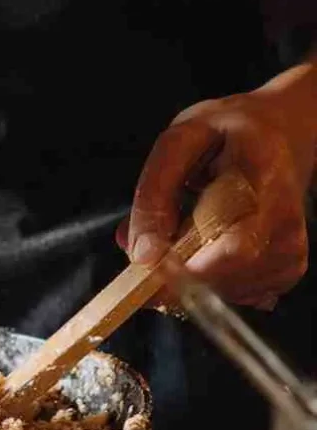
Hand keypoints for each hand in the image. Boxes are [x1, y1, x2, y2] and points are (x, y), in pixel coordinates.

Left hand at [119, 65, 315, 308]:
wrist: (282, 135)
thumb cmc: (225, 134)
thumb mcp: (178, 142)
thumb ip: (153, 195)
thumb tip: (140, 254)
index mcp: (262, 182)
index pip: (232, 248)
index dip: (184, 269)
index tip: (144, 267)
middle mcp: (285, 224)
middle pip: (225, 278)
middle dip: (173, 278)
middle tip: (146, 255)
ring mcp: (290, 251)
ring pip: (223, 292)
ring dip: (185, 280)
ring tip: (178, 237)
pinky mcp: (286, 270)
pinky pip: (232, 295)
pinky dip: (204, 284)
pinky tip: (200, 251)